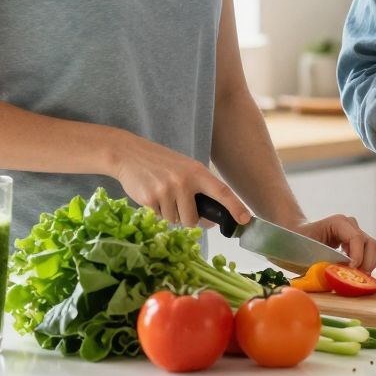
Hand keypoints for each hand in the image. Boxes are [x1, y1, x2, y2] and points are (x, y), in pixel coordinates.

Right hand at [106, 130, 250, 228]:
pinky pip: (160, 217)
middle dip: (188, 218)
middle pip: (193, 219)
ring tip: (164, 194)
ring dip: (171, 213)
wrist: (129, 154)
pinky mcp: (150, 199)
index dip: (236, 207)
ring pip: (176, 220)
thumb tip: (210, 221)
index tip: (246, 220)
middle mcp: (184, 181)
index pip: (222, 192)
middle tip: (180, 204)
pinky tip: (153, 195)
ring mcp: (166, 190)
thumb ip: (199, 189)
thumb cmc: (162, 164)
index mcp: (197, 172)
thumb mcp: (186, 168)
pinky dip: (157, 211)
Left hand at [296, 215, 375, 273]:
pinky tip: (351, 274)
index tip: (352, 271)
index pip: (356, 238)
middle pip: (370, 244)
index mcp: (338, 222)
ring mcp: (355, 233)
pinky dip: (363, 265)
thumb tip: (335, 277)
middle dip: (367, 263)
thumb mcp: (306, 251)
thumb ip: (322, 263)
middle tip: (359, 278)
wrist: (296, 234)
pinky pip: (366, 254)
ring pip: (371, 250)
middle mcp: (350, 225)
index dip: (358, 256)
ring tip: (354, 278)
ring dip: (366, 265)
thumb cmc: (298, 241)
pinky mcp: (355, 243)